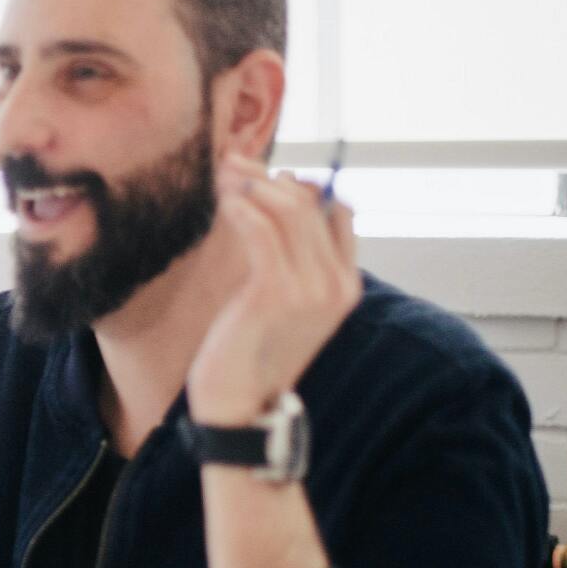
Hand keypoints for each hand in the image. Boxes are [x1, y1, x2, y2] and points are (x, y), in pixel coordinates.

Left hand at [187, 151, 360, 424]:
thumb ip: (288, 263)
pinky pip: (262, 230)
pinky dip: (241, 206)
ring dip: (250, 183)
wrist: (237, 406)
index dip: (302, 186)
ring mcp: (310, 288)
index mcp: (345, 285)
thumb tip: (277, 209)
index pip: (337, 213)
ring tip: (221, 173)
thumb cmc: (249, 353)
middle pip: (311, 205)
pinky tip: (224, 199)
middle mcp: (336, 284)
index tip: (264, 176)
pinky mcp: (275, 292)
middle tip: (232, 162)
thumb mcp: (279, 305)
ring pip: (287, 210)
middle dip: (268, 176)